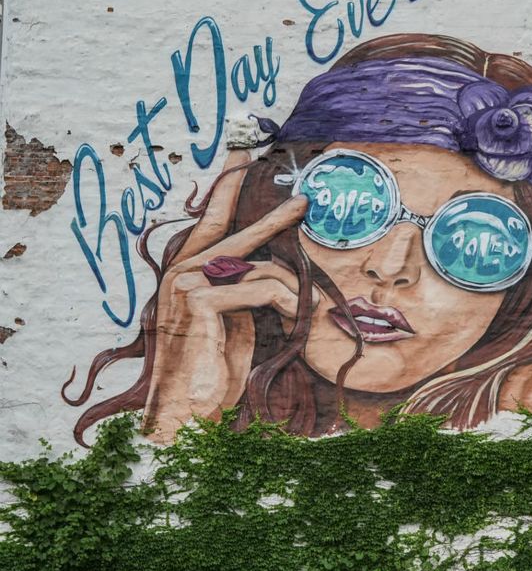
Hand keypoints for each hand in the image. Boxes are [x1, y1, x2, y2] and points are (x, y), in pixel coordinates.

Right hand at [141, 151, 309, 442]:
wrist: (188, 411)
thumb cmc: (212, 372)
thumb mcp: (236, 322)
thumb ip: (246, 289)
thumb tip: (275, 270)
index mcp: (187, 274)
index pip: (209, 223)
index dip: (226, 191)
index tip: (242, 159)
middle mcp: (180, 272)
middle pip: (231, 229)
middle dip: (268, 212)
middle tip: (300, 198)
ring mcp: (186, 283)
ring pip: (261, 268)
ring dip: (295, 292)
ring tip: (311, 312)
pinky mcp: (199, 299)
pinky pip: (264, 288)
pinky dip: (289, 304)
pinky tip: (297, 320)